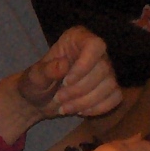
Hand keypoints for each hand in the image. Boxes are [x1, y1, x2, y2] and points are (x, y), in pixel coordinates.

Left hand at [0, 28, 120, 142]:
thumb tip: (64, 64)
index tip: (66, 82)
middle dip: (80, 90)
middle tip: (59, 99)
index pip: (94, 45)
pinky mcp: (109, 88)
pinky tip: (81, 111)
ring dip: (86, 102)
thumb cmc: (35, 83)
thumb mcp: (34, 77)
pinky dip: (98, 108)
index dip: (84, 65)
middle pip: (103, 69)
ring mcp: (105, 69)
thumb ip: (46, 70)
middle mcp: (95, 51)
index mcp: (76, 39)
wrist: (38, 101)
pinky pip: (115, 97)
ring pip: (110, 85)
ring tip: (65, 108)